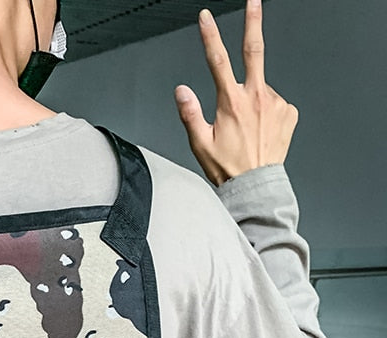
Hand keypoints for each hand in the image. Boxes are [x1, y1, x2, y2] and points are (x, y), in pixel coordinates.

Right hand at [174, 0, 298, 185]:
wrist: (255, 186)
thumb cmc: (227, 168)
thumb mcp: (199, 143)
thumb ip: (190, 113)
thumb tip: (181, 90)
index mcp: (231, 102)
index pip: (218, 60)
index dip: (210, 36)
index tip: (206, 18)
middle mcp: (256, 98)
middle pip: (254, 50)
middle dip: (253, 22)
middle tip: (254, 1)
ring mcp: (275, 103)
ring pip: (261, 88)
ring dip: (252, 99)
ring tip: (246, 128)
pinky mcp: (288, 112)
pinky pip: (275, 103)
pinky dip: (267, 111)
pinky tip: (260, 129)